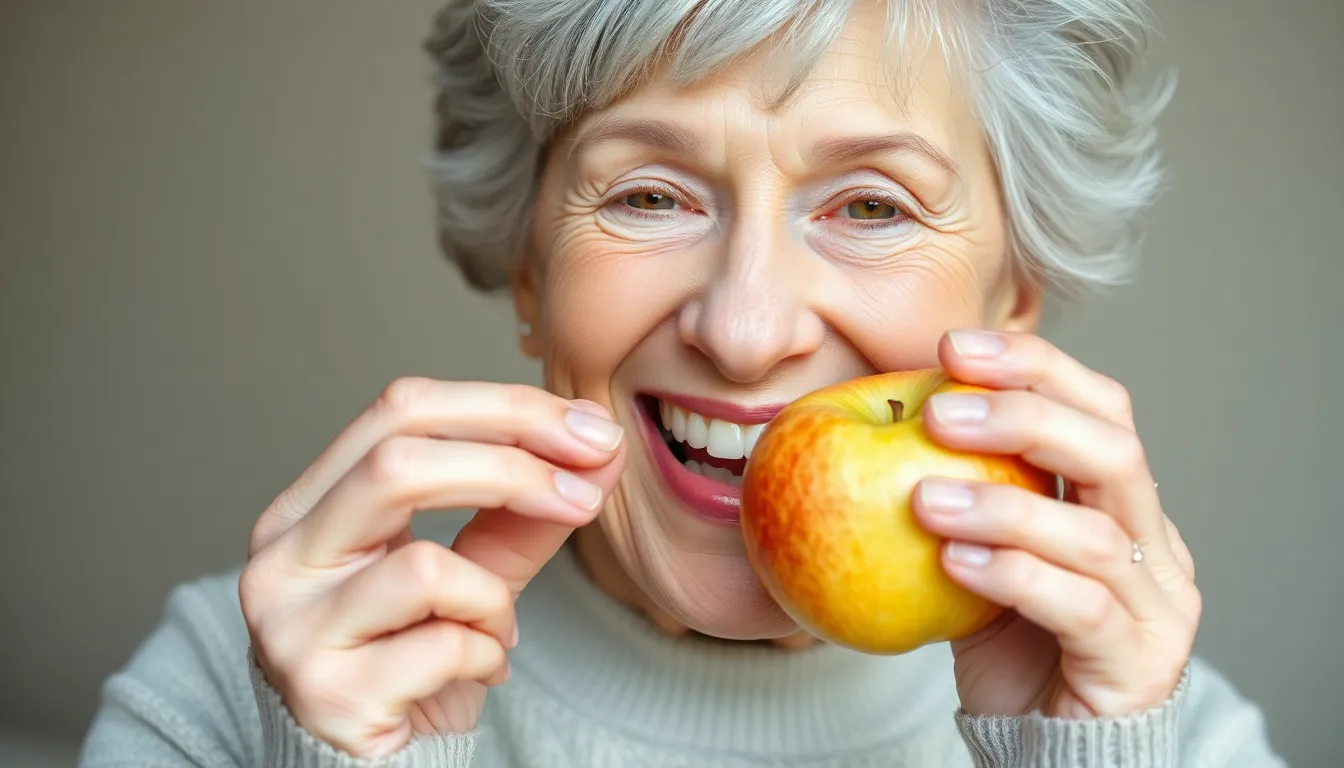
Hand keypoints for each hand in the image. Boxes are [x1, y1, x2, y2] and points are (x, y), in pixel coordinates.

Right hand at [239, 379, 625, 757]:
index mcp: (310, 506)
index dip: (503, 408)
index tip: (588, 431)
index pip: (400, 410)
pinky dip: (486, 654)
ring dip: (492, 597)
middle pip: (396, 463)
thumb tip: (598, 444)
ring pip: (422, 567)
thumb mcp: (475, 572)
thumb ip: (524, 511)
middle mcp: (282, 557)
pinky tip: (480, 670)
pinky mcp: (322, 693)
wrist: (383, 766)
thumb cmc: (416, 664)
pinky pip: (440, 646)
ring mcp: (291, 626)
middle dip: (514, 467)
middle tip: (587, 493)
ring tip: (496, 628)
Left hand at [913, 331, 1200, 718]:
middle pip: (1114, 451)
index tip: (952, 346)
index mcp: (1122, 503)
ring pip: (1098, 535)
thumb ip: (962, 489)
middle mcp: (1156, 545)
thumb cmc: (1008, 643)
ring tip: (923, 499)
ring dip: (1003, 507)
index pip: (1099, 408)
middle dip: (1025, 417)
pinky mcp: (1137, 665)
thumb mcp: (980, 549)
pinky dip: (1014, 577)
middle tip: (939, 411)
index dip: (1033, 367)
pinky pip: (1081, 610)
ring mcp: (1159, 608)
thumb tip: (879, 407)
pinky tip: (952, 564)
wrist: (1044, 748)